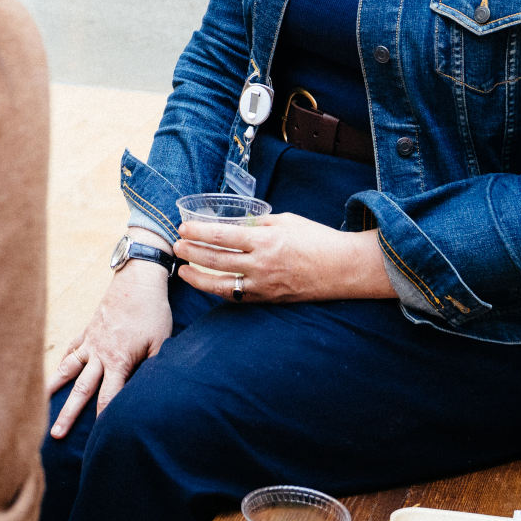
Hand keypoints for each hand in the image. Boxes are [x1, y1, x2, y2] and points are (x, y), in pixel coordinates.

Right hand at [46, 254, 173, 438]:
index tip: (95, 438)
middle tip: (55, 435)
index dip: (102, 418)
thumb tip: (148, 390)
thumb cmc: (152, 312)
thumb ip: (153, 367)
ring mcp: (90, 341)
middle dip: (68, 414)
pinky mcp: (87, 330)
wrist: (137, 280)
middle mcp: (99, 354)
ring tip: (39, 403)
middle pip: (81, 390)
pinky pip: (71, 349)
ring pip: (68, 369)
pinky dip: (61, 362)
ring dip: (54, 387)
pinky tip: (53, 373)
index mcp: (119, 360)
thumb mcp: (161, 342)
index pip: (108, 397)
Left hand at [173, 213, 391, 303]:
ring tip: (183, 271)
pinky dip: (220, 291)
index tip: (183, 228)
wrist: (343, 269)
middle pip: (216, 260)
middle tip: (176, 246)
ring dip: (198, 278)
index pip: (222, 236)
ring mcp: (264, 286)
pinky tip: (208, 284)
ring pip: (222, 285)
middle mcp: (261, 265)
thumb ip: (259, 224)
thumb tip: (235, 225)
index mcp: (266, 240)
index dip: (199, 232)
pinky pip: (238, 297)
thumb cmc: (317, 239)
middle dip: (192, 253)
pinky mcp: (269, 299)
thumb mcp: (286, 221)